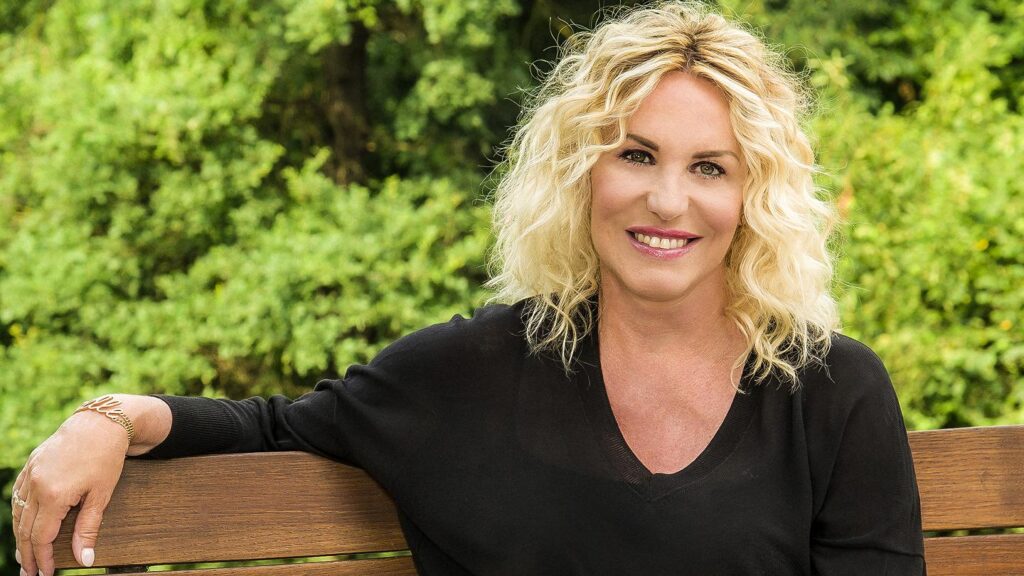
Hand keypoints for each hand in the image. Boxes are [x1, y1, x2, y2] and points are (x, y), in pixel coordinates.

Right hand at [12, 410, 129, 575]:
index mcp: (53, 494)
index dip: (42, 558)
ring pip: (18, 513)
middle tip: (30, 573)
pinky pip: (19, 496)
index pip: (41, 537)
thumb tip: (84, 559)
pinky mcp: (30, 465)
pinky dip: (19, 514)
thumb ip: (88, 529)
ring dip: (20, 536)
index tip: (46, 574)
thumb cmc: (106, 458)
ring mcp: (30, 474)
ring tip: (25, 556)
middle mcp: (35, 485)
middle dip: (27, 554)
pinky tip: (23, 527)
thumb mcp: (102, 495)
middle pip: (25, 529)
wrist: (100, 423)